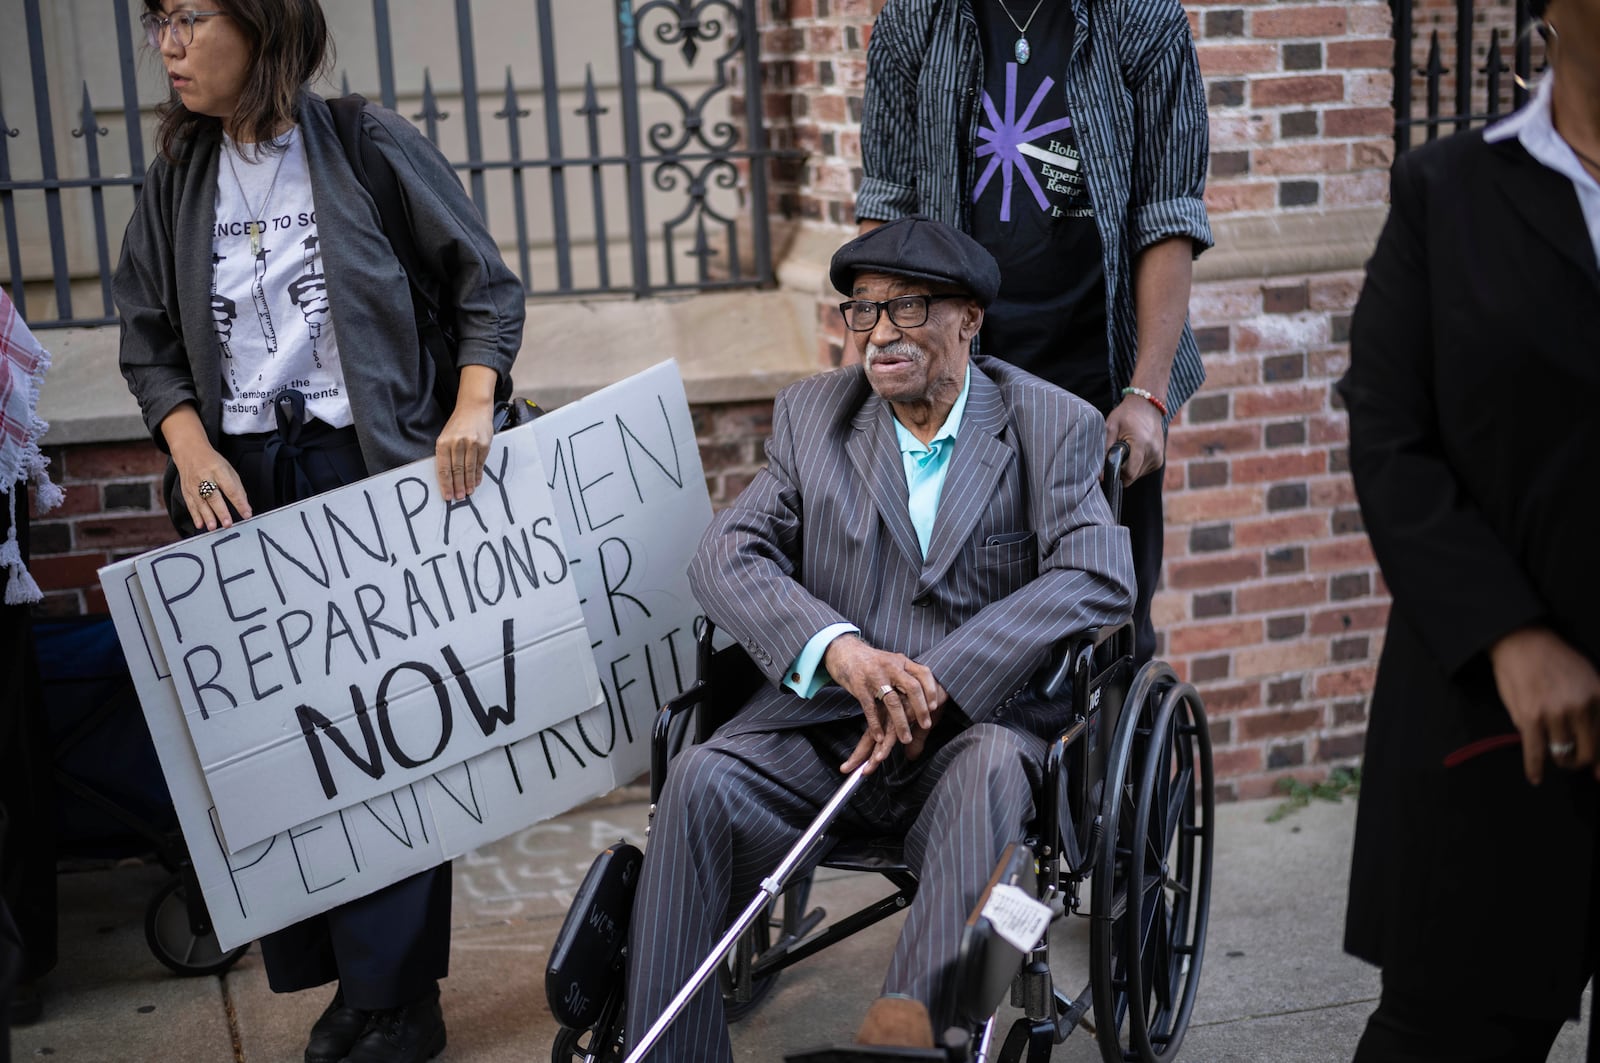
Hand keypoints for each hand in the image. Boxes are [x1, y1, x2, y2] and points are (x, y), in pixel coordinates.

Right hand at [160, 403, 250, 531]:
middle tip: (228, 524)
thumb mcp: (228, 469)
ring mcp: (193, 484)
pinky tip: (200, 524)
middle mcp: (204, 477)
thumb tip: (244, 506)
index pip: (231, 488)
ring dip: (207, 516)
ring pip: (200, 502)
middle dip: (221, 511)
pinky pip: (191, 504)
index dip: (239, 502)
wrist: (189, 451)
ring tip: (213, 527)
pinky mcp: (185, 490)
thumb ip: (236, 487)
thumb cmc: (212, 462)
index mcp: (218, 470)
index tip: (247, 514)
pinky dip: (195, 516)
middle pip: (213, 496)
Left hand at [435, 397, 493, 501]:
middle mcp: (457, 443)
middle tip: (458, 497)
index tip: (447, 495)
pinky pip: (480, 464)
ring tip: (467, 493)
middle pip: (456, 471)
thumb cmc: (458, 424)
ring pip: (469, 469)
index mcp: (443, 442)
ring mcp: (471, 444)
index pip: (443, 468)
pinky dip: (477, 474)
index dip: (445, 484)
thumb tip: (447, 476)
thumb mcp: (446, 436)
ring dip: (468, 483)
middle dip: (457, 486)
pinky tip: (475, 482)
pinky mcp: (484, 444)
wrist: (474, 408)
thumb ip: (445, 454)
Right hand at [825, 633, 944, 773]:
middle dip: (921, 709)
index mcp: (901, 661)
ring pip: (892, 701)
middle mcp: (890, 667)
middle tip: (926, 725)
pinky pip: (870, 708)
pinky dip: (876, 724)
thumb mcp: (892, 662)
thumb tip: (927, 692)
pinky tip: (880, 737)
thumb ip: (907, 674)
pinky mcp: (860, 687)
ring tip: (906, 739)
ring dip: (901, 723)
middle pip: (912, 687)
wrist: (844, 651)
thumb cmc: (872, 661)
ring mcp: (874, 677)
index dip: (931, 690)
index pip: (923, 673)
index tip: (935, 707)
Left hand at [1104, 394, 1165, 484]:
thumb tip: (1100, 474)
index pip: (1129, 473)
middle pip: (1133, 476)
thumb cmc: (1126, 415)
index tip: (1108, 467)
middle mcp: (1153, 452)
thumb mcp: (1110, 427)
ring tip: (1127, 451)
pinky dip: (1136, 466)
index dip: (1116, 474)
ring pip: (1137, 475)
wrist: (1147, 406)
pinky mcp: (1160, 460)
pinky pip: (1143, 471)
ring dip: (1129, 468)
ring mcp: (1159, 457)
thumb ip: (1105, 450)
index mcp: (1141, 444)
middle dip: (1121, 470)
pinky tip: (1134, 452)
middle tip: (1117, 454)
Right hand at [1489, 626, 1599, 784]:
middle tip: (1573, 760)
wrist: (1521, 642)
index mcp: (1599, 696)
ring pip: (1562, 753)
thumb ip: (1596, 709)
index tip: (1599, 773)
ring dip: (1560, 759)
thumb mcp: (1589, 678)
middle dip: (1581, 761)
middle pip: (1588, 752)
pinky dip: (1534, 769)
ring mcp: (1555, 713)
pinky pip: (1535, 752)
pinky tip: (1535, 778)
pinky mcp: (1530, 717)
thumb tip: (1598, 752)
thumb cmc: (1555, 660)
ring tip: (1555, 757)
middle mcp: (1581, 707)